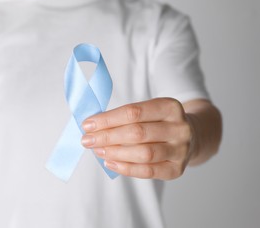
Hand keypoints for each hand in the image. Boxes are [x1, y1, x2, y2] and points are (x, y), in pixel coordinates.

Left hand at [81, 98, 195, 179]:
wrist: (191, 136)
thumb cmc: (158, 122)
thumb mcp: (148, 111)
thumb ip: (124, 117)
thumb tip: (92, 127)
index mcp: (170, 106)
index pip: (134, 112)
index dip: (108, 119)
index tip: (88, 124)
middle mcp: (179, 128)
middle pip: (137, 133)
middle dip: (107, 137)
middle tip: (87, 140)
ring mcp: (181, 150)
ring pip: (143, 153)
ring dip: (115, 153)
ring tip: (98, 151)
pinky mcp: (177, 169)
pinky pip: (148, 171)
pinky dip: (126, 168)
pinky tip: (110, 162)